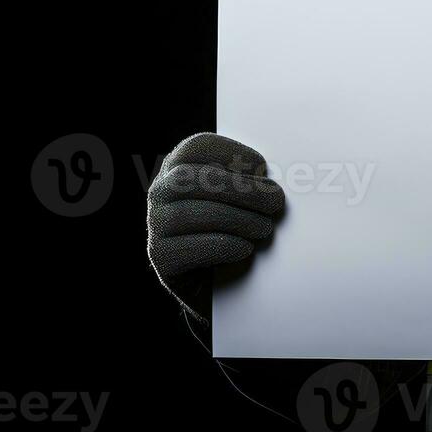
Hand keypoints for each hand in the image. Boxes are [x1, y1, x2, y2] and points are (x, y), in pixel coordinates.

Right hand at [146, 132, 284, 320]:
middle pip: (191, 179)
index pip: (195, 147)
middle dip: (240, 189)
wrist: (218, 284)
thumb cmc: (235, 229)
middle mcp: (160, 192)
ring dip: (237, 219)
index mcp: (180, 167)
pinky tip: (245, 248)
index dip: (230, 152)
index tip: (262, 167)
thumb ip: (250, 181)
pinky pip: (188, 248)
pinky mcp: (160, 257)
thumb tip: (272, 179)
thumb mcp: (242, 198)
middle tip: (275, 202)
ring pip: (190, 213)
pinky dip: (223, 245)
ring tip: (265, 228)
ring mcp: (155, 225)